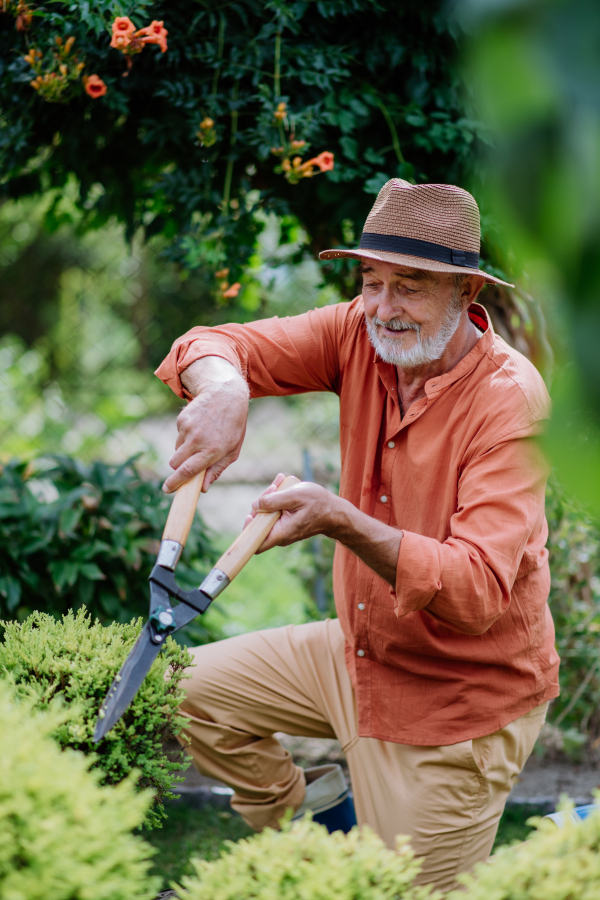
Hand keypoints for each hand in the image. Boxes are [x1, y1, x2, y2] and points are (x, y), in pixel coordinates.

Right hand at [162, 358, 248, 493]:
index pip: (188, 471)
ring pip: (177, 450)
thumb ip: (217, 470)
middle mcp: (198, 440)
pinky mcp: (181, 420)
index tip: (167, 489)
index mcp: (212, 451)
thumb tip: (202, 488)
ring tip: (203, 438)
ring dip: (185, 450)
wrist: (225, 395)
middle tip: (188, 464)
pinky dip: (186, 436)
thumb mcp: (233, 450)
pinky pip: (179, 436)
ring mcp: (188, 429)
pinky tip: (200, 427)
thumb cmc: (233, 426)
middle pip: (176, 463)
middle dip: (178, 468)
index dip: (176, 483)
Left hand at [244, 474, 341, 551]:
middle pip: (258, 523)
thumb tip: (255, 505)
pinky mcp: (285, 523)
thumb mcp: (295, 496)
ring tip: (280, 482)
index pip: (255, 543)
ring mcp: (282, 529)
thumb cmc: (318, 504)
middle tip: (273, 487)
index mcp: (281, 533)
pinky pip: (274, 512)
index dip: (248, 530)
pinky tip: (282, 486)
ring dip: (269, 498)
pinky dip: (276, 500)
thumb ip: (273, 500)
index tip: (251, 514)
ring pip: (266, 515)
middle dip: (262, 503)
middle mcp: (280, 535)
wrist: (335, 512)